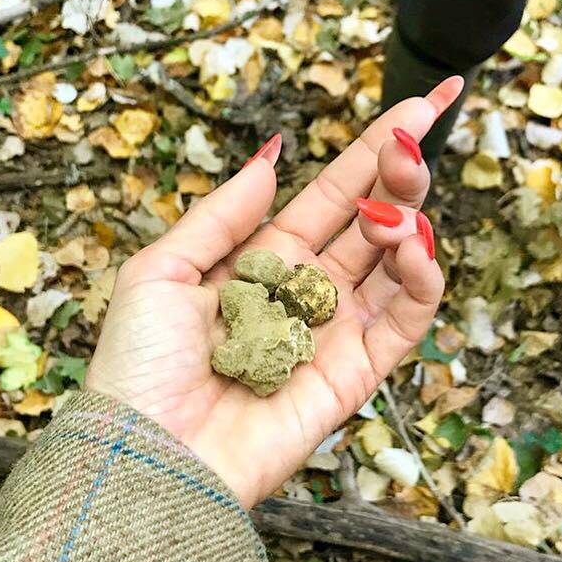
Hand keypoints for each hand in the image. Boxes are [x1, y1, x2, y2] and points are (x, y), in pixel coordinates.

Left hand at [85, 78, 461, 507]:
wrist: (149, 456)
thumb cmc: (141, 366)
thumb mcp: (160, 270)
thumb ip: (222, 215)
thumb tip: (270, 159)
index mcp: (264, 258)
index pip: (333, 192)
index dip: (375, 148)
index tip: (419, 105)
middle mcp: (307, 288)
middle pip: (371, 218)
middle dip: (399, 173)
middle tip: (412, 138)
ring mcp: (334, 329)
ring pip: (395, 264)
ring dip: (407, 224)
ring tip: (393, 209)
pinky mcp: (355, 373)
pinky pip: (402, 321)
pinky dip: (418, 283)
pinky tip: (410, 249)